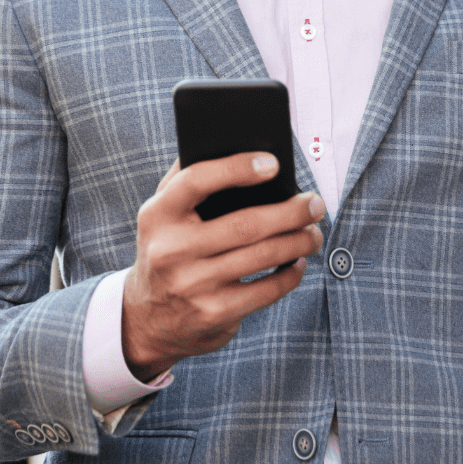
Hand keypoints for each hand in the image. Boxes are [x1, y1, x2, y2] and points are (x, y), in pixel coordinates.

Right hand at [121, 153, 325, 380]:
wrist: (148, 321)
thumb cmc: (167, 250)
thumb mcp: (161, 215)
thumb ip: (185, 178)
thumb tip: (232, 142)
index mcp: (158, 215)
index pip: (197, 180)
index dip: (237, 168)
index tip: (274, 163)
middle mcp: (171, 250)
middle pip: (245, 224)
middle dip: (291, 212)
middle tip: (315, 204)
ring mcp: (193, 285)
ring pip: (263, 255)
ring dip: (299, 241)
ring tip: (313, 233)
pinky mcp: (214, 313)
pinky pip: (267, 290)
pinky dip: (291, 274)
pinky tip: (298, 261)